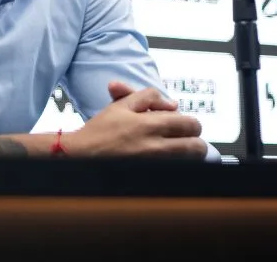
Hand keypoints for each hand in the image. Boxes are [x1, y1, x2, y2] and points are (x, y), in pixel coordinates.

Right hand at [63, 84, 206, 159]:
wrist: (80, 155)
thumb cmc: (99, 131)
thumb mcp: (121, 105)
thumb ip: (148, 97)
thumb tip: (172, 103)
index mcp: (149, 125)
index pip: (189, 124)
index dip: (192, 124)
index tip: (185, 126)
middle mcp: (155, 147)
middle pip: (196, 147)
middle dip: (196, 141)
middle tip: (187, 140)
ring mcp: (154, 165)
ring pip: (190, 163)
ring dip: (189, 156)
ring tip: (180, 152)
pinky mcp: (151, 178)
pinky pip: (176, 173)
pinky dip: (178, 167)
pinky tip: (168, 163)